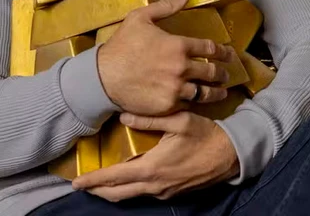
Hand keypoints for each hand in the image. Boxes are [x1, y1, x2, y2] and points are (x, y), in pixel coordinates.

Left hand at [72, 111, 239, 200]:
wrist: (231, 155)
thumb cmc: (205, 135)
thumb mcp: (180, 120)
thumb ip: (150, 118)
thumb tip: (123, 115)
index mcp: (152, 167)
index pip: (114, 178)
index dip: (93, 180)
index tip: (76, 182)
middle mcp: (155, 185)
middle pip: (118, 194)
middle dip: (98, 190)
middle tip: (83, 185)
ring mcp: (165, 191)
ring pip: (131, 196)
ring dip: (113, 191)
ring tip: (102, 183)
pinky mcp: (174, 192)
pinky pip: (145, 194)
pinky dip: (131, 189)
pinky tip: (132, 178)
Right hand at [98, 0, 233, 115]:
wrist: (102, 77)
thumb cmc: (122, 45)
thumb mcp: (141, 17)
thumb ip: (166, 6)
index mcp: (179, 46)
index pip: (210, 49)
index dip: (223, 52)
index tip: (229, 54)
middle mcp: (182, 69)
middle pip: (212, 72)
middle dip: (223, 73)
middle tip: (227, 74)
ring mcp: (176, 90)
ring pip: (205, 93)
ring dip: (217, 92)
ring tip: (222, 92)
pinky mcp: (167, 106)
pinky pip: (188, 106)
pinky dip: (197, 104)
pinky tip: (200, 103)